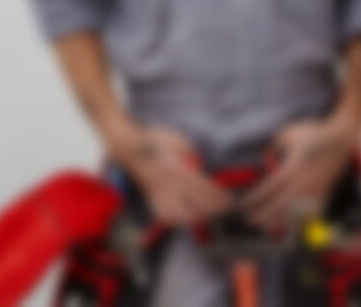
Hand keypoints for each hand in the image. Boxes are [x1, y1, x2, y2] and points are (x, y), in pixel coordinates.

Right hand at [108, 124, 232, 226]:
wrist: (129, 147)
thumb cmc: (158, 140)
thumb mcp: (180, 141)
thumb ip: (193, 157)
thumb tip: (204, 170)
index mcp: (174, 169)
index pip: (200, 188)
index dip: (217, 196)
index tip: (230, 199)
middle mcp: (166, 185)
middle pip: (194, 204)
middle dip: (214, 210)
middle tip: (227, 208)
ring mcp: (158, 195)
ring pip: (181, 216)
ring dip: (200, 217)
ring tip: (214, 214)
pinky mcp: (152, 200)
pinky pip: (169, 217)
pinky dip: (183, 221)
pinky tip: (194, 218)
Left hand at [241, 117, 358, 232]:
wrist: (343, 140)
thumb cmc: (314, 134)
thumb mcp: (289, 133)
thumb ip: (274, 146)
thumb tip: (264, 157)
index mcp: (293, 167)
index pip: (269, 188)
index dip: (255, 198)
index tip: (243, 205)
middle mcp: (303, 182)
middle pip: (279, 205)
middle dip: (262, 215)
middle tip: (248, 220)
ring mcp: (314, 191)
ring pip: (294, 213)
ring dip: (277, 221)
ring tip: (264, 225)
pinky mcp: (324, 195)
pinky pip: (308, 213)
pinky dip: (297, 221)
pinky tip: (287, 224)